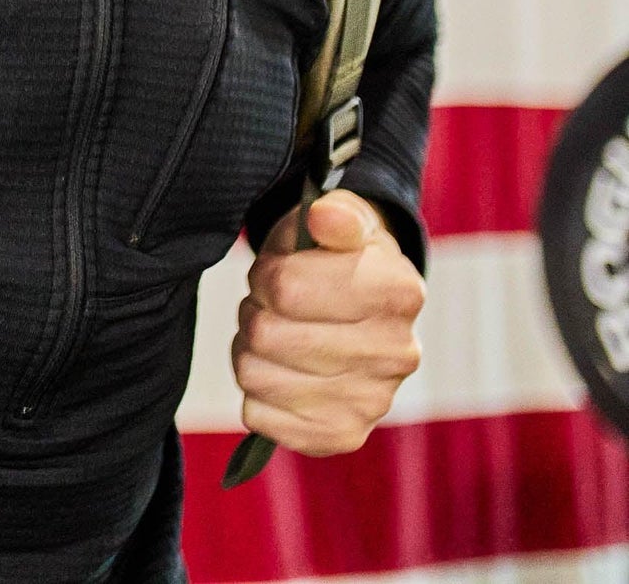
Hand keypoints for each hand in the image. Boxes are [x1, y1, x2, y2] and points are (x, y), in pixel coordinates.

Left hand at [231, 189, 424, 456]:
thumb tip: (324, 217)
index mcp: (398, 291)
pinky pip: (259, 418)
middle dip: (255, 310)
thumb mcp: (337, 217)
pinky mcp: (344, 434)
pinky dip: (255, 392)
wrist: (362, 304)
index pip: (285, 288)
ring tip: (274, 333)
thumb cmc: (334, 253)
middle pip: (266, 334)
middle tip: (270, 303)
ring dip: (250, 349)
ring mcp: (374, 401)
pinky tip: (280, 371)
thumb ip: (335, 212)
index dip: (265, 274)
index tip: (275, 270)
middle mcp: (398, 353)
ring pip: (254, 375)